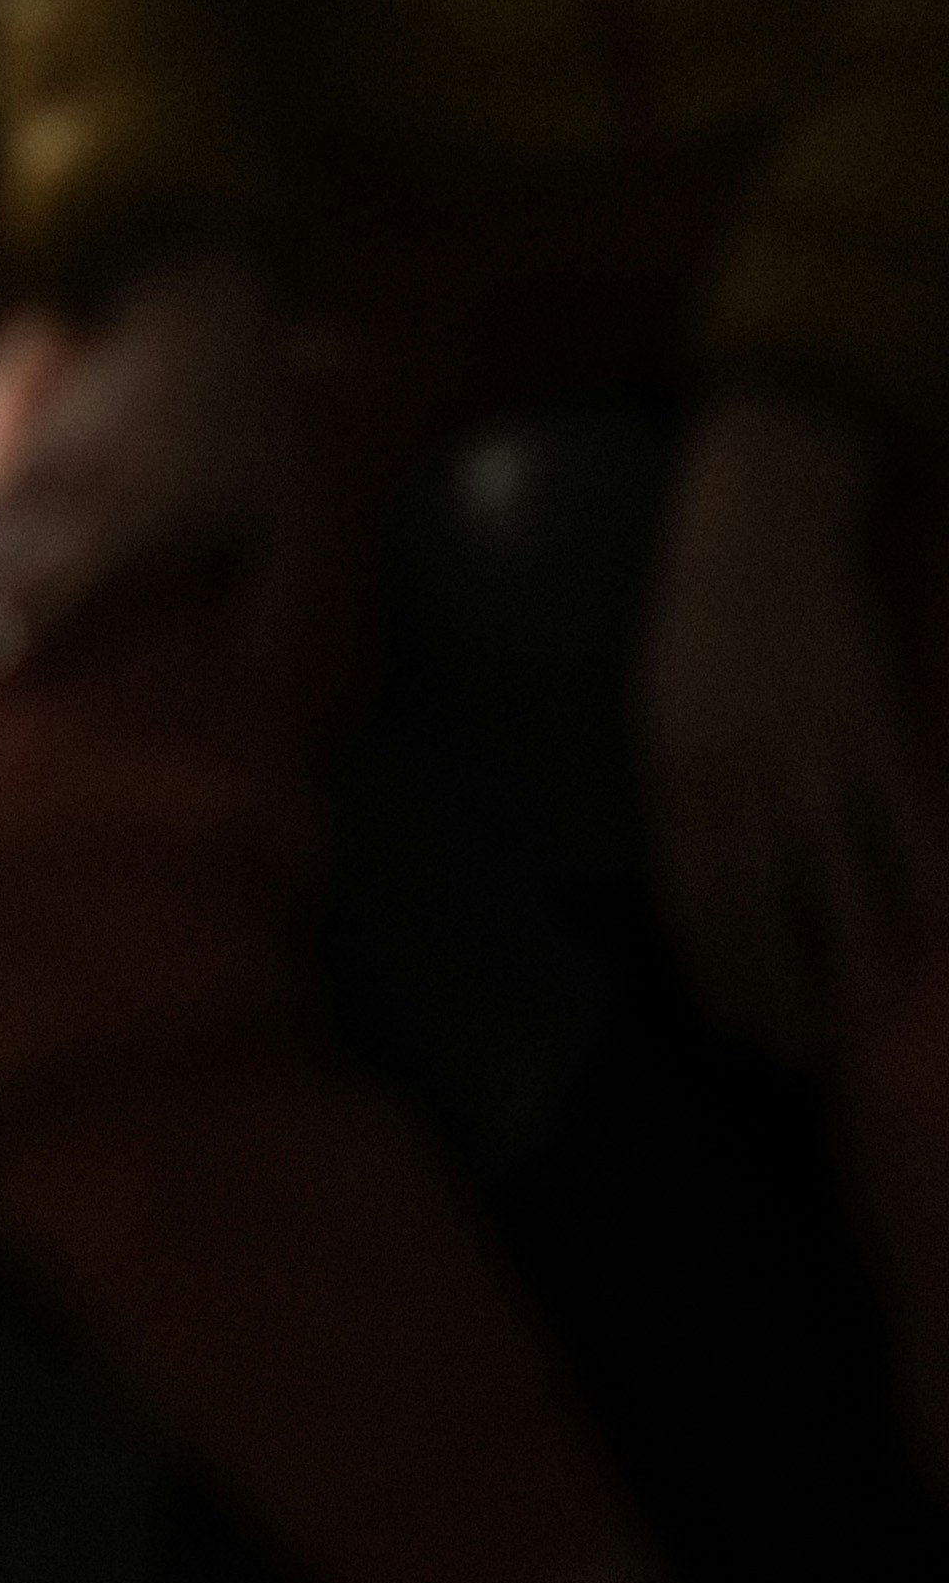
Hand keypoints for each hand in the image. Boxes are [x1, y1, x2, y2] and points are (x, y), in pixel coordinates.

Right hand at [0, 249, 287, 688]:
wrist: (185, 316)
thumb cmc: (247, 429)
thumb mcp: (278, 512)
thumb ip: (262, 598)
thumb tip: (248, 678)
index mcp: (142, 513)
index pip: (72, 571)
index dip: (28, 616)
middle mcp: (75, 493)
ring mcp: (37, 471)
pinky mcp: (18, 458)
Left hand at [646, 396, 933, 1061]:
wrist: (756, 526)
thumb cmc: (701, 620)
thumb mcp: (660, 706)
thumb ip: (680, 788)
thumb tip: (694, 866)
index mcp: (674, 773)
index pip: (690, 903)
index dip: (714, 974)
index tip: (734, 1032)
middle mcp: (735, 777)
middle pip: (755, 912)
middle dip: (775, 992)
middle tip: (797, 1056)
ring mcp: (806, 753)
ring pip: (827, 880)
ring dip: (844, 960)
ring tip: (859, 1023)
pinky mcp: (868, 723)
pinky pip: (895, 815)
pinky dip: (915, 874)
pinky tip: (932, 928)